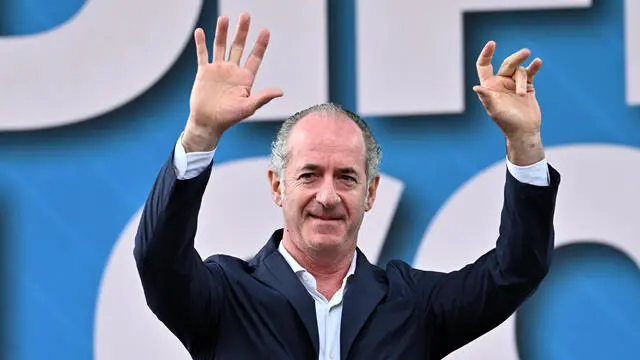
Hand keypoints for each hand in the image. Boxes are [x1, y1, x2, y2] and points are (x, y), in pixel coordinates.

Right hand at [184, 13, 282, 151]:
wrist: (208, 123)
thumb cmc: (229, 118)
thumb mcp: (248, 107)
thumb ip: (263, 97)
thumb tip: (280, 91)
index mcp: (245, 78)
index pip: (255, 57)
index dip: (260, 44)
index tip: (265, 30)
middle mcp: (232, 71)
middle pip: (238, 46)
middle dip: (242, 31)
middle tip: (246, 15)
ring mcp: (218, 70)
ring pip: (221, 46)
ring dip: (222, 33)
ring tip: (224, 18)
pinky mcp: (204, 72)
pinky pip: (202, 54)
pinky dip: (201, 43)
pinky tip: (201, 31)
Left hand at [473, 41, 544, 164]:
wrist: (524, 131)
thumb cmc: (506, 122)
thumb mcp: (495, 110)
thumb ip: (487, 97)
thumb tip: (476, 87)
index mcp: (489, 86)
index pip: (484, 66)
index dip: (486, 55)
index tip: (492, 44)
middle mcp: (501, 82)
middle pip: (507, 64)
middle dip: (516, 58)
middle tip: (526, 52)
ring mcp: (514, 83)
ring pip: (519, 70)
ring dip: (522, 80)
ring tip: (522, 94)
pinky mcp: (527, 86)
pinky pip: (530, 73)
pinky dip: (534, 67)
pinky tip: (537, 62)